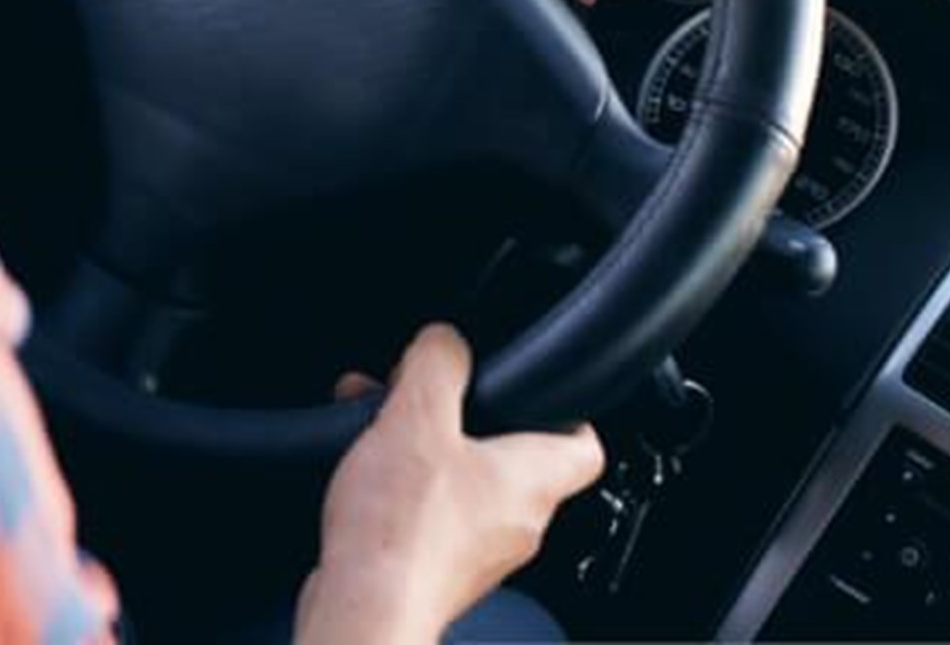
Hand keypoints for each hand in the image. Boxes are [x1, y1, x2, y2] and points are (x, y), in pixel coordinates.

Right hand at [297, 325, 605, 643]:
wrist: (365, 609)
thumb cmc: (401, 531)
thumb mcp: (417, 415)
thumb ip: (438, 363)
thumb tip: (445, 340)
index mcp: (533, 479)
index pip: (585, 445)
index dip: (567, 409)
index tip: (539, 388)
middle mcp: (517, 522)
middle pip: (511, 457)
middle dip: (464, 420)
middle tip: (428, 397)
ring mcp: (480, 553)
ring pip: (464, 484)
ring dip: (426, 450)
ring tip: (381, 427)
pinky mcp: (438, 572)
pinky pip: (432, 517)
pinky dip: (404, 489)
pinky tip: (365, 474)